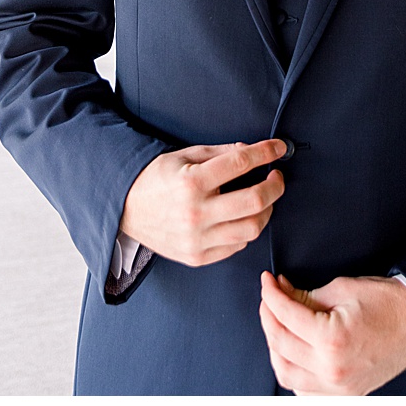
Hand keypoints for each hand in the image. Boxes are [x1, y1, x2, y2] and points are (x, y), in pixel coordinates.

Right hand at [118, 139, 285, 266]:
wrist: (126, 210)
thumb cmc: (157, 180)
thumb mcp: (185, 156)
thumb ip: (221, 152)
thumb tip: (252, 150)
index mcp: (191, 182)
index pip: (241, 163)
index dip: (267, 152)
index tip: (280, 148)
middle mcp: (195, 213)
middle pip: (255, 201)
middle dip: (276, 185)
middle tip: (276, 176)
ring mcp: (196, 239)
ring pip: (252, 228)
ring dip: (267, 210)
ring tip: (263, 199)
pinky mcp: (197, 257)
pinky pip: (237, 246)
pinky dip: (247, 230)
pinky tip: (243, 217)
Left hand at [258, 271, 405, 394]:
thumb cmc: (392, 302)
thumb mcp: (346, 288)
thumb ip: (308, 296)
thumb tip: (283, 295)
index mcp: (331, 339)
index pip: (286, 317)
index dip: (271, 295)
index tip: (267, 282)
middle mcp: (331, 369)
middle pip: (279, 344)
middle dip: (269, 316)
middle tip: (271, 298)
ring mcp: (337, 386)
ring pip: (285, 373)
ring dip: (275, 348)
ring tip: (278, 325)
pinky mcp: (344, 394)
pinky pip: (303, 390)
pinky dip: (291, 372)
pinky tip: (292, 354)